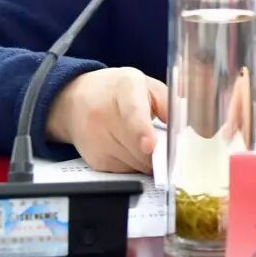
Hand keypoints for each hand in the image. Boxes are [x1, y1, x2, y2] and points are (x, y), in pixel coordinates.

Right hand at [46, 67, 167, 172]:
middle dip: (159, 150)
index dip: (141, 130)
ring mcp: (96, 139)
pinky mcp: (95, 160)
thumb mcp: (145, 84)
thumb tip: (181, 127)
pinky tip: (130, 148)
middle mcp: (103, 113)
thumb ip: (167, 102)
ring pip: (135, 163)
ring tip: (144, 141)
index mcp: (124, 88)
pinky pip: (126, 171)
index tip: (149, 145)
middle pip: (138, 146)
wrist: (74, 100)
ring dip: (147, 159)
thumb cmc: (118, 91)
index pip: (132, 111)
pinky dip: (134, 164)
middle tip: (165, 142)